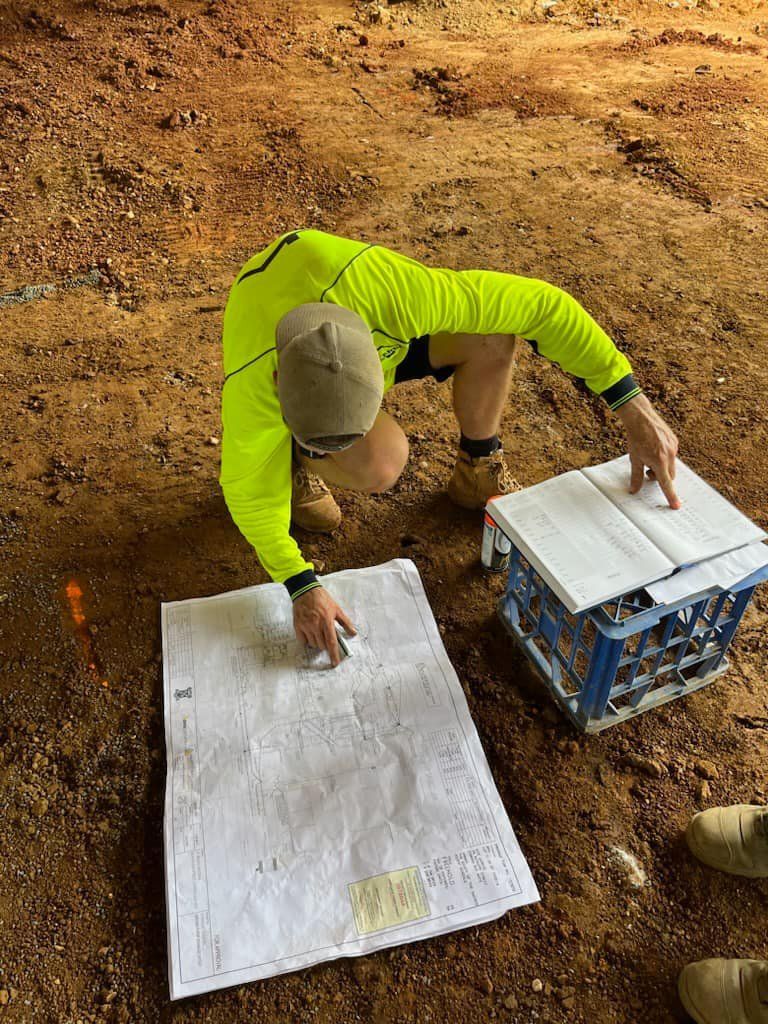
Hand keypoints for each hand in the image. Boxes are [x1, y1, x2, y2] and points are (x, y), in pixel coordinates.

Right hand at [292, 586, 356, 666]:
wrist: (305, 591)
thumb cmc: (322, 599)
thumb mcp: (336, 608)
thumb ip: (345, 622)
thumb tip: (353, 632)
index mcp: (327, 621)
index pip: (331, 642)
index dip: (333, 654)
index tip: (335, 663)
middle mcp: (315, 625)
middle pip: (322, 645)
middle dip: (326, 644)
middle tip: (326, 635)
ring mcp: (305, 626)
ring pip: (313, 644)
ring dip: (317, 642)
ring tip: (318, 632)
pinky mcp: (297, 626)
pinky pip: (303, 641)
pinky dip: (307, 640)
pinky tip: (309, 633)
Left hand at [615, 393, 680, 508]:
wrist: (640, 417)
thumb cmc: (636, 438)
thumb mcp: (634, 459)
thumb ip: (635, 476)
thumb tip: (634, 490)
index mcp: (659, 461)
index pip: (666, 483)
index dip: (670, 496)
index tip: (676, 505)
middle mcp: (669, 454)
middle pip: (669, 475)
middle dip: (660, 477)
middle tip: (647, 470)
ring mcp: (673, 447)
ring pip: (671, 465)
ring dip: (661, 466)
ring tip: (649, 456)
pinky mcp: (675, 441)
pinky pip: (672, 454)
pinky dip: (664, 456)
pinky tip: (654, 447)